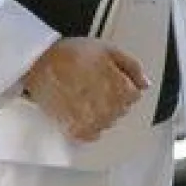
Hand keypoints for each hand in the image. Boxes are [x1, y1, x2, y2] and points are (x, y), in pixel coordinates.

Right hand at [23, 38, 148, 142]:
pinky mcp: (74, 130)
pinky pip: (92, 135)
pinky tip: (80, 111)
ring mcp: (91, 121)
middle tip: (96, 85)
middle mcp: (108, 108)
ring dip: (101, 112)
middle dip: (113, 98)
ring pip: (108, 122)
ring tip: (85, 95)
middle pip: (122, 110)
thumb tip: (145, 83)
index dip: (124, 85)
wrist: (40, 63)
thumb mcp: (109, 50)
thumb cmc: (71, 54)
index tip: (113, 79)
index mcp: (119, 88)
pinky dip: (89, 126)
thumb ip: (132, 67)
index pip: (135, 96)